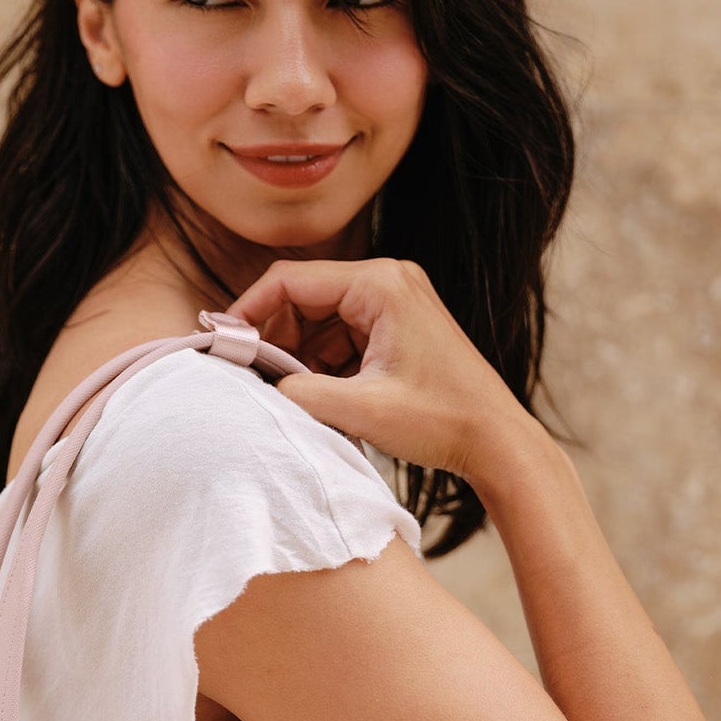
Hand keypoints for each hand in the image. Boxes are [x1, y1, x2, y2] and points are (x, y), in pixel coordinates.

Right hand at [227, 256, 532, 481]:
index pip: (291, 280)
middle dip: (274, 336)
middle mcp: (388, 280)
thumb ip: (301, 394)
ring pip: (319, 318)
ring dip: (297, 353)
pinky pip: (340, 334)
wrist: (497, 441)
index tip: (223, 346)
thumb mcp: (362, 411)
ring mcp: (393, 301)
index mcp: (381, 284)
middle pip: (303, 296)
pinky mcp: (396, 325)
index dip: (249, 311)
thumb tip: (259, 388)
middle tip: (253, 377)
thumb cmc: (443, 421)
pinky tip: (319, 394)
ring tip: (291, 393)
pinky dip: (321, 361)